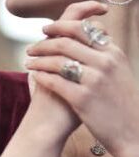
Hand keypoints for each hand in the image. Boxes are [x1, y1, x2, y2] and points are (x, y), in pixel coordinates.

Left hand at [25, 0, 138, 156]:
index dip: (60, 26)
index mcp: (113, 52)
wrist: (132, 130)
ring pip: (58, 61)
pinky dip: (41, 77)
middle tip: (30, 47)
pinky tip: (34, 76)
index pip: (83, 28)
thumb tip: (90, 34)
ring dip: (38, 60)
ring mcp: (94, 80)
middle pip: (66, 42)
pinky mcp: (83, 98)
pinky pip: (55, 82)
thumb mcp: (119, 71)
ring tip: (28, 63)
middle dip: (43, 43)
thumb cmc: (121, 101)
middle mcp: (105, 62)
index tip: (46, 29)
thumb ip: (104, 53)